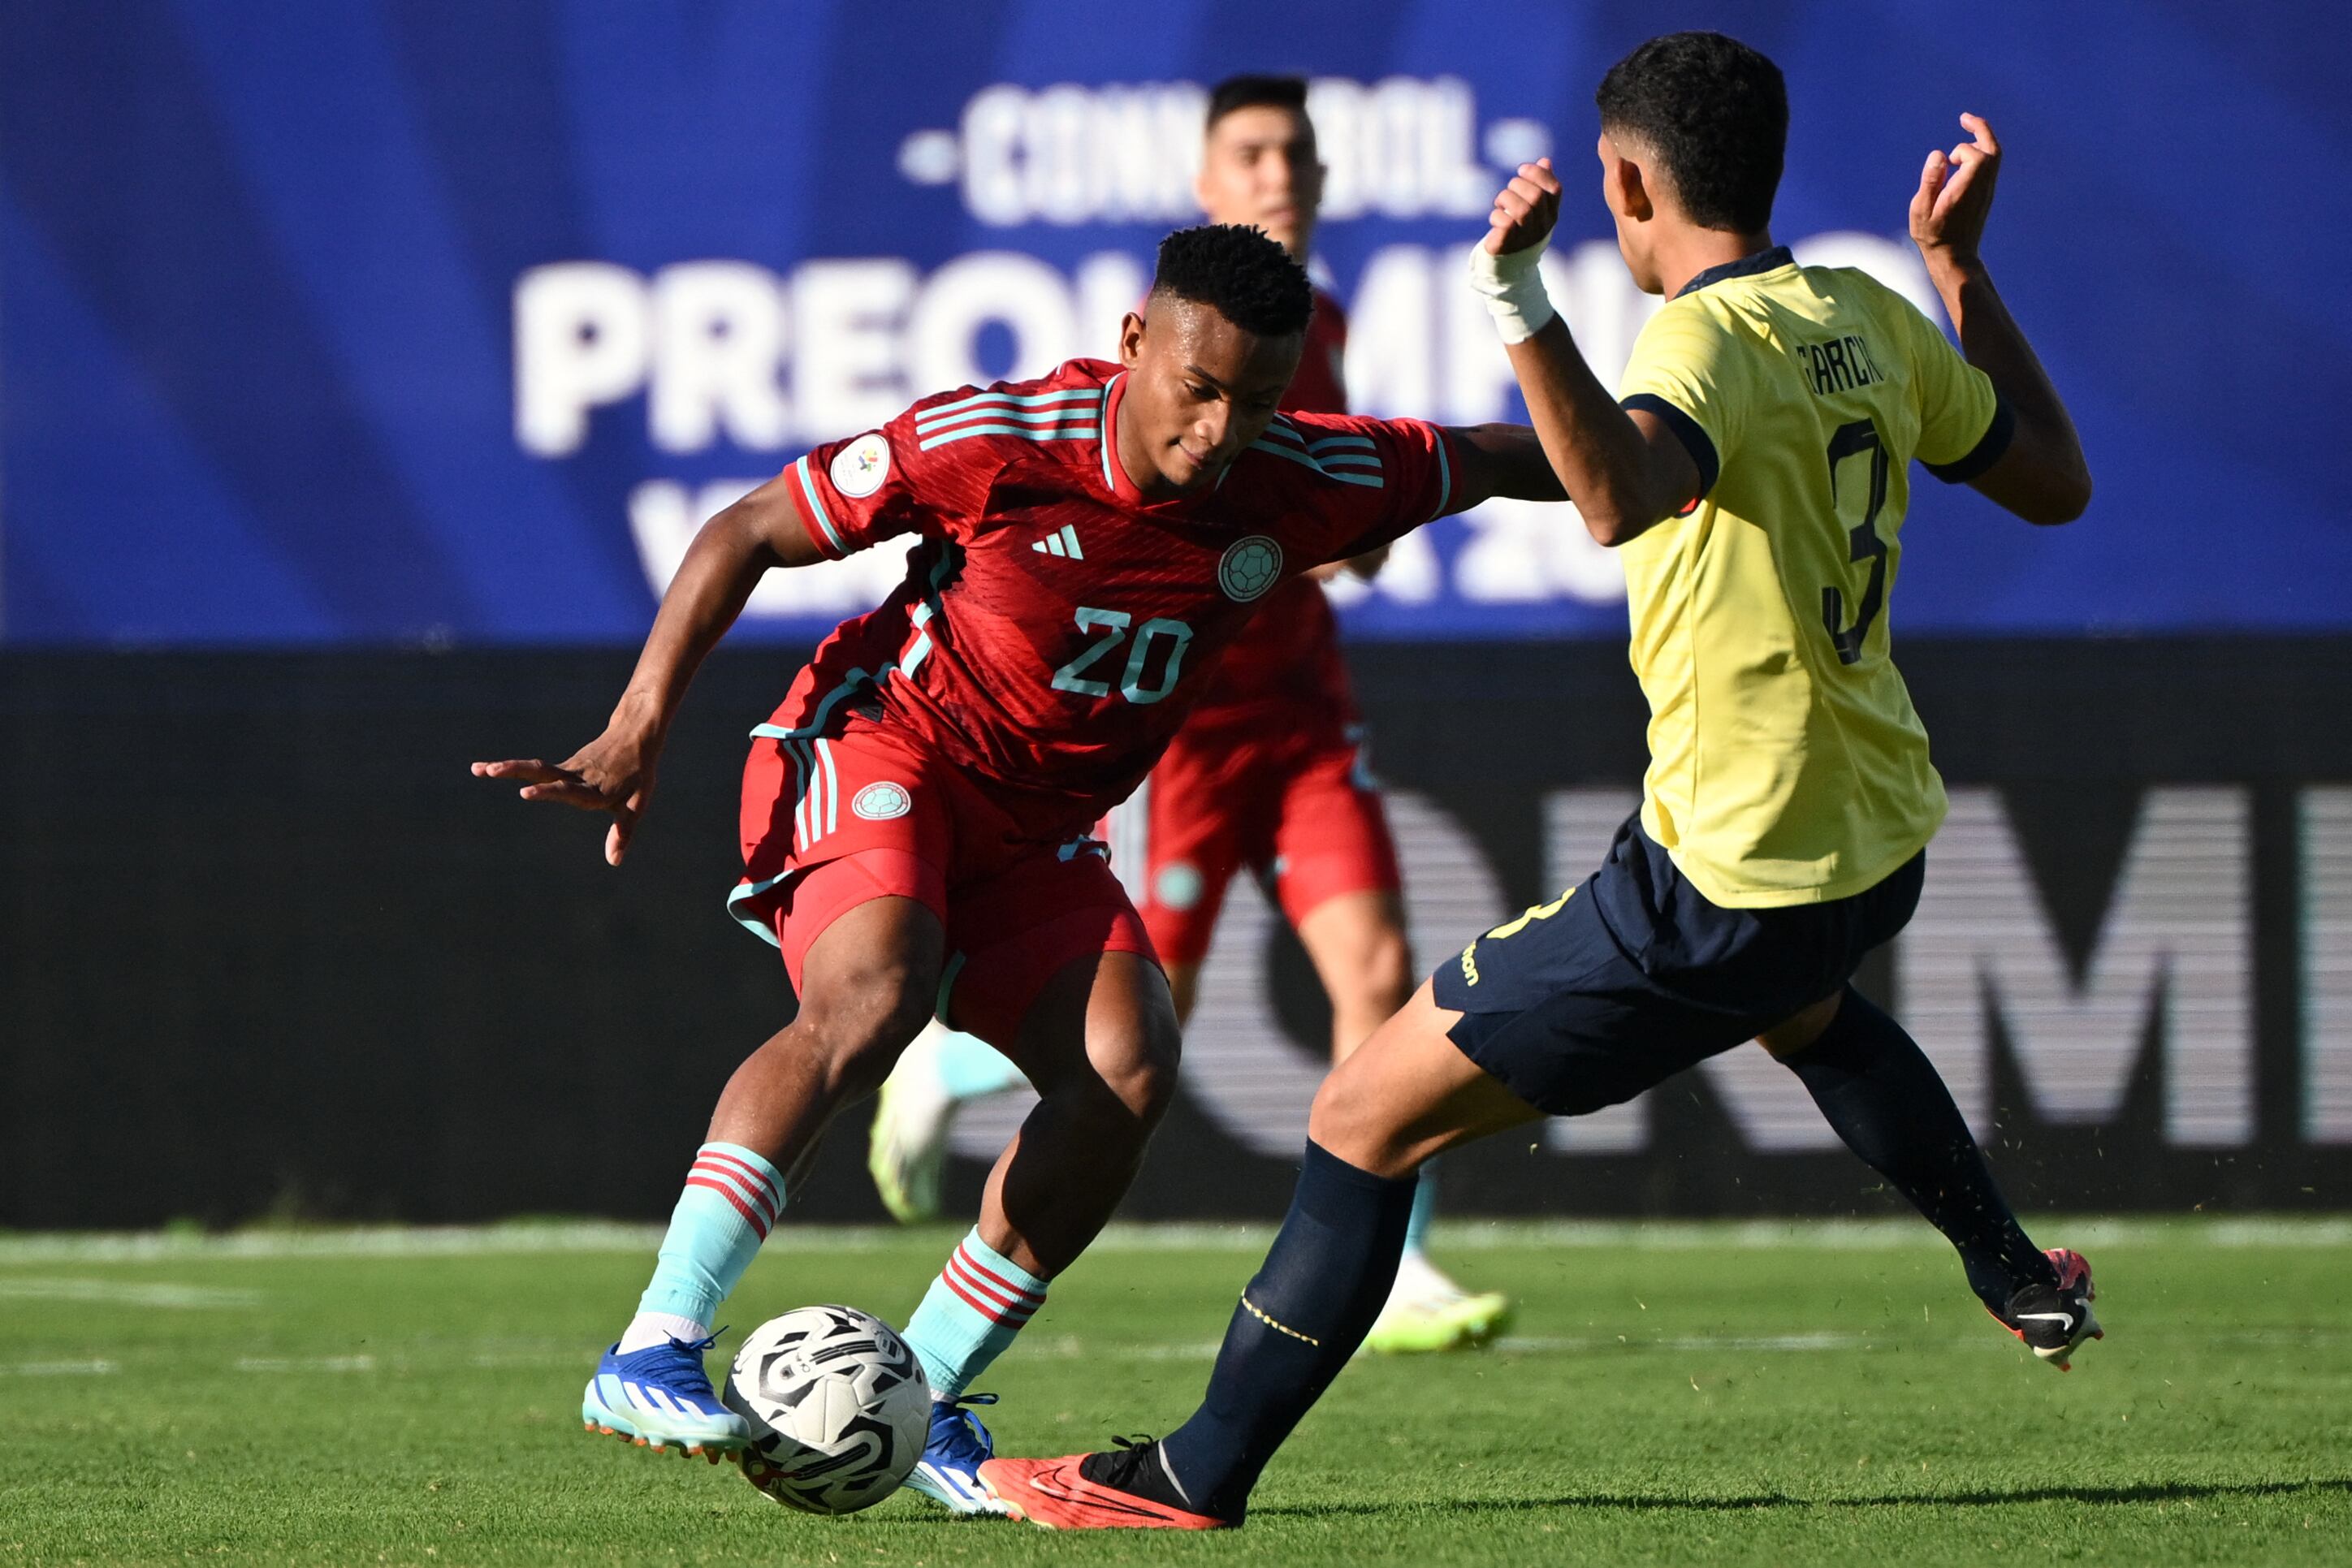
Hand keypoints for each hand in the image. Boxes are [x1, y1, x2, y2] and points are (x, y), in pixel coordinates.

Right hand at [472, 722, 660, 866]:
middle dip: (516, 772)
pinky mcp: (563, 767)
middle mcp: (576, 777)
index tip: (527, 792)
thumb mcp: (637, 804)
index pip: (568, 791)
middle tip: (491, 771)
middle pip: (543, 772)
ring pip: (534, 768)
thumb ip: (623, 831)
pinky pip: (535, 768)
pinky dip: (511, 768)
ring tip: (477, 769)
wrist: (634, 736)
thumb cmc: (638, 774)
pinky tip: (484, 769)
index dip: (549, 792)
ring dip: (506, 768)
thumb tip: (613, 861)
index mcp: (593, 789)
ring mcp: (568, 769)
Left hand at [1483, 158, 1560, 256]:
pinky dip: (1497, 216)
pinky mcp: (1508, 245)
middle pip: (1536, 196)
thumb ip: (1540, 184)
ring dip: (1505, 199)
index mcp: (1551, 214)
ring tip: (1500, 204)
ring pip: (1521, 210)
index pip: (1555, 189)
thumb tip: (1545, 161)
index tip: (1522, 169)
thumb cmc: (1520, 229)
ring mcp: (1526, 237)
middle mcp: (1542, 226)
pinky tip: (1495, 218)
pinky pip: (1505, 225)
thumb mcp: (1533, 207)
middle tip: (1508, 190)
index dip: (1538, 174)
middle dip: (1518, 185)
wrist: (1508, 263)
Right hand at [1911, 113, 2000, 270]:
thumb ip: (1930, 181)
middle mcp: (1982, 186)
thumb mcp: (1921, 211)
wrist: (1955, 257)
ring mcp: (1987, 190)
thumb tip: (1939, 155)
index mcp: (1967, 188)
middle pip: (1993, 148)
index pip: (1976, 155)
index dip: (1961, 151)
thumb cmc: (1933, 236)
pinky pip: (1990, 164)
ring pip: (1994, 155)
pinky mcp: (1986, 193)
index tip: (1945, 163)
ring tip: (1966, 128)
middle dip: (1980, 129)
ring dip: (1982, 139)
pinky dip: (1981, 151)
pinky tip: (1965, 153)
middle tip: (1964, 118)